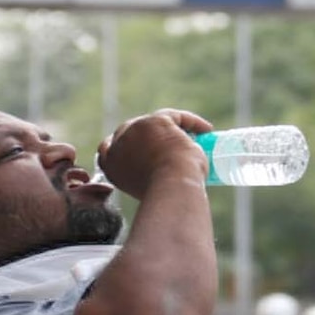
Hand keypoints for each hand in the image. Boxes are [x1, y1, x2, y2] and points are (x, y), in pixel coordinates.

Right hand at [97, 109, 213, 199]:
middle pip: (130, 130)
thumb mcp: (148, 192)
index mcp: (111, 166)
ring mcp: (135, 132)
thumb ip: (145, 180)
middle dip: (146, 133)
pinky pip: (175, 117)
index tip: (141, 149)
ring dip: (171, 128)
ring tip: (192, 139)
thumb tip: (163, 178)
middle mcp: (118, 146)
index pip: (108, 148)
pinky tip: (206, 130)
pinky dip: (192, 122)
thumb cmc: (164, 197)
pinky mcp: (155, 122)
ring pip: (154, 123)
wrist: (170, 189)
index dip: (123, 145)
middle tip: (168, 142)